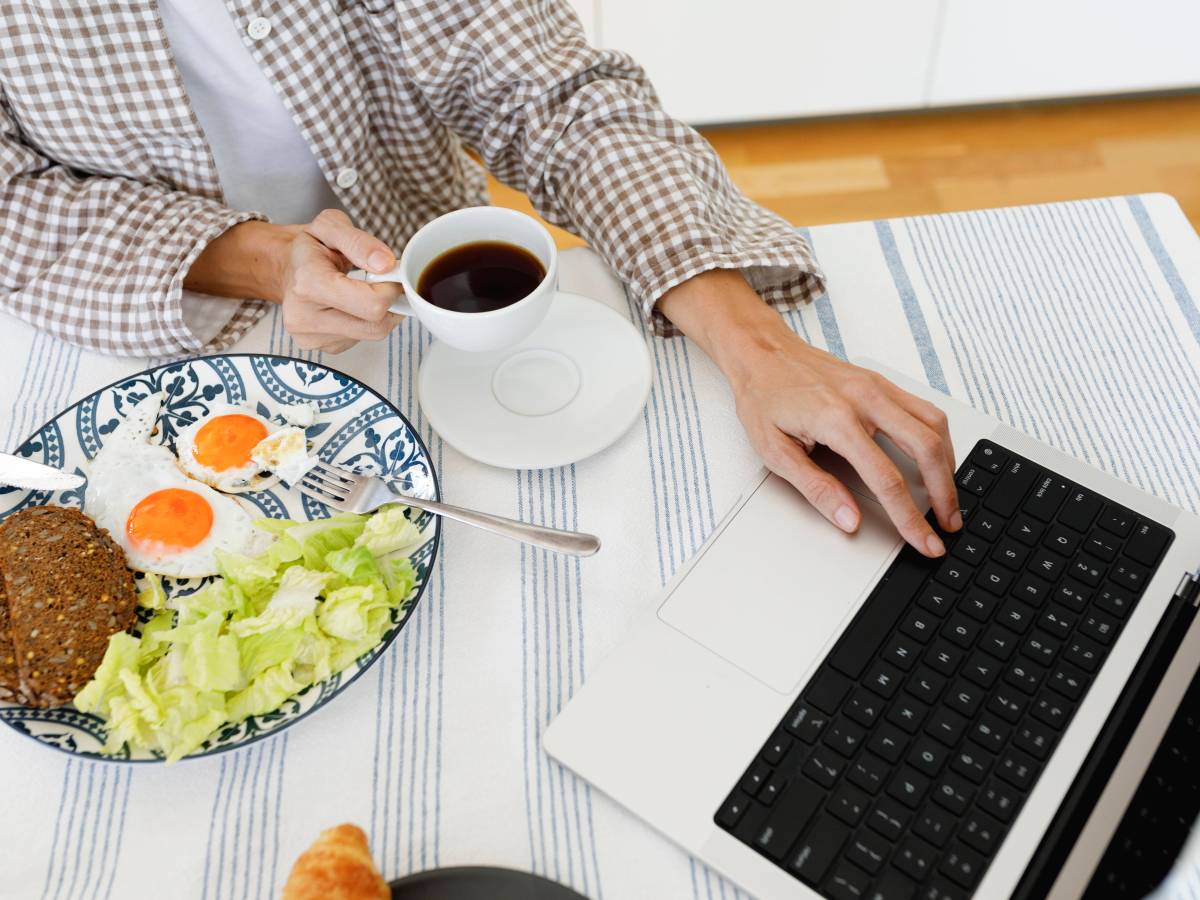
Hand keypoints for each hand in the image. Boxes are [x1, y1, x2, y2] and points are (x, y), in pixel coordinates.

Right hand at [278, 210, 404, 352]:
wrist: (286, 267)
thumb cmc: (310, 247)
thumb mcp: (331, 225)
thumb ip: (359, 241)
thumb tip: (385, 264)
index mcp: (308, 283)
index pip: (371, 304)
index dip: (391, 289)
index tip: (389, 274)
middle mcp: (304, 317)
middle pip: (375, 327)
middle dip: (389, 303)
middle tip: (382, 282)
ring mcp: (311, 338)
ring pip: (372, 336)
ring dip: (378, 314)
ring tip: (362, 291)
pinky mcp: (322, 347)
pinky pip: (361, 341)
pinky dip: (364, 322)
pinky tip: (351, 306)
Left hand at [659, 270, 959, 557]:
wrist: (761, 353)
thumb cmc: (763, 398)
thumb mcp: (775, 452)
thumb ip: (816, 489)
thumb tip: (849, 519)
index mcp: (837, 420)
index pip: (887, 479)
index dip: (910, 517)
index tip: (924, 541)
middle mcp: (865, 399)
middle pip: (926, 449)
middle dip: (944, 493)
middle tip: (948, 524)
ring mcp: (877, 387)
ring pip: (934, 425)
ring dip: (948, 464)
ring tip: (948, 496)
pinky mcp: (881, 382)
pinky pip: (924, 409)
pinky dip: (938, 438)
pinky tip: (936, 459)